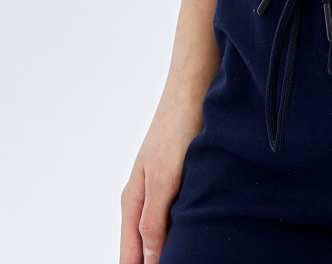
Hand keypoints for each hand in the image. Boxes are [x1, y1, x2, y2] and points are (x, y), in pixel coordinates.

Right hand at [119, 82, 206, 262]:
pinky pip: (182, 215)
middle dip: (156, 262)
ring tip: (190, 256)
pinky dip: (188, 229)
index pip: (130, 256)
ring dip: (173, 247)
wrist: (197, 85)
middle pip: (145, 248)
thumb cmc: (177, 127)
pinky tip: (201, 236)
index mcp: (133, 202)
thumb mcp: (163, 179)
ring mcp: (165, 188)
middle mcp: (147, 198)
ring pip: (165, 232)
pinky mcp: (185, 179)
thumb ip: (153, 222)